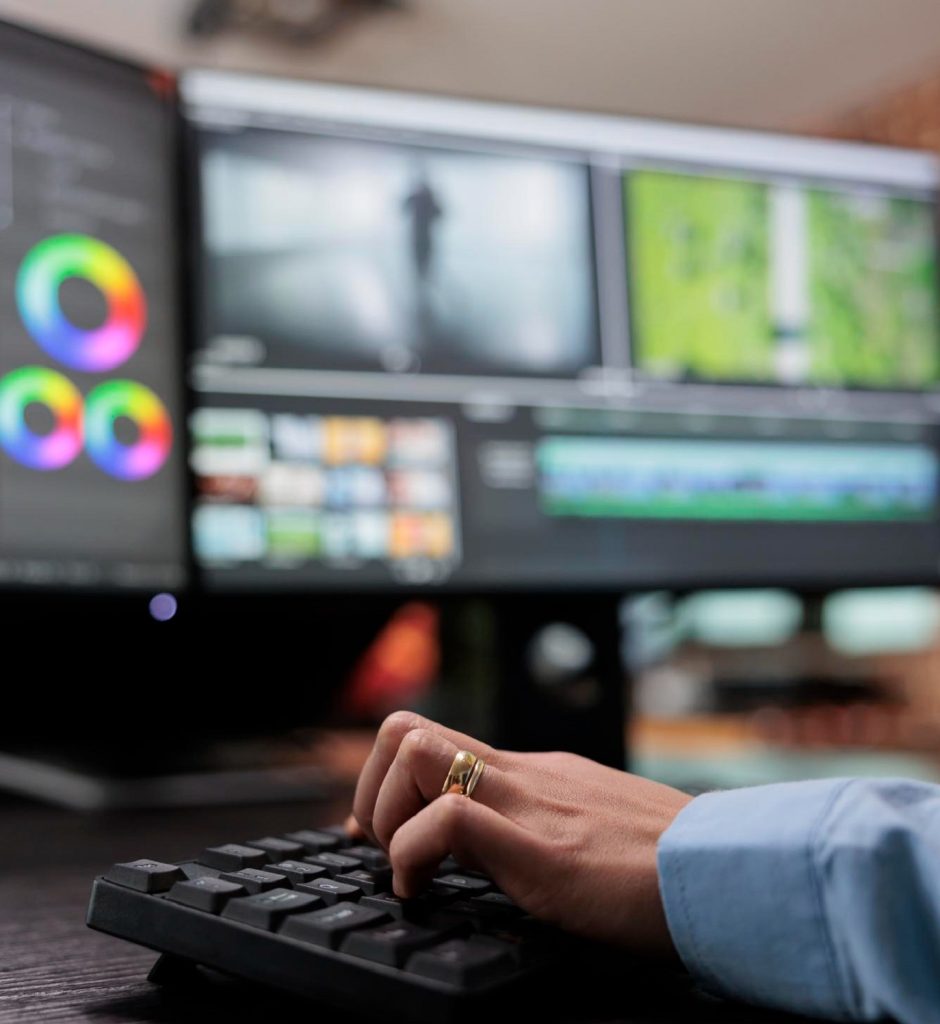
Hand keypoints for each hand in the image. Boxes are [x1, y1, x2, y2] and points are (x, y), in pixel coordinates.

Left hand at [351, 711, 692, 954]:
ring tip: (410, 870)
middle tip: (383, 844)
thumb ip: (543, 826)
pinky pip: (451, 821)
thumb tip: (491, 847)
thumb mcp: (593, 831)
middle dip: (372, 788)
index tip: (383, 830)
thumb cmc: (670, 865)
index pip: (437, 739)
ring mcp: (531, 804)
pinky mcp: (543, 851)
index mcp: (537, 773)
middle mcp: (525, 774)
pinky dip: (414, 854)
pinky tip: (426, 893)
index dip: (389, 779)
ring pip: (415, 753)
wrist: (731, 876)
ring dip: (388, 814)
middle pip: (407, 729)